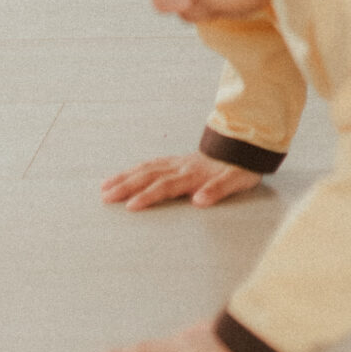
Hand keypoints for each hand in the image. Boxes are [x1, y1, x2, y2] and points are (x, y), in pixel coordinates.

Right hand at [100, 151, 262, 210]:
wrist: (246, 144)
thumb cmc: (241, 167)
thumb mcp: (237, 181)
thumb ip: (218, 190)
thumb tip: (199, 201)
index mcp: (193, 174)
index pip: (165, 186)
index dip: (148, 196)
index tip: (130, 206)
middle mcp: (182, 166)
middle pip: (149, 175)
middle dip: (125, 186)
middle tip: (104, 197)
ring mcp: (178, 162)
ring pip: (147, 168)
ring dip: (125, 177)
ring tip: (105, 186)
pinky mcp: (179, 160)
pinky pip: (153, 163)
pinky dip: (137, 169)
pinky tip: (128, 173)